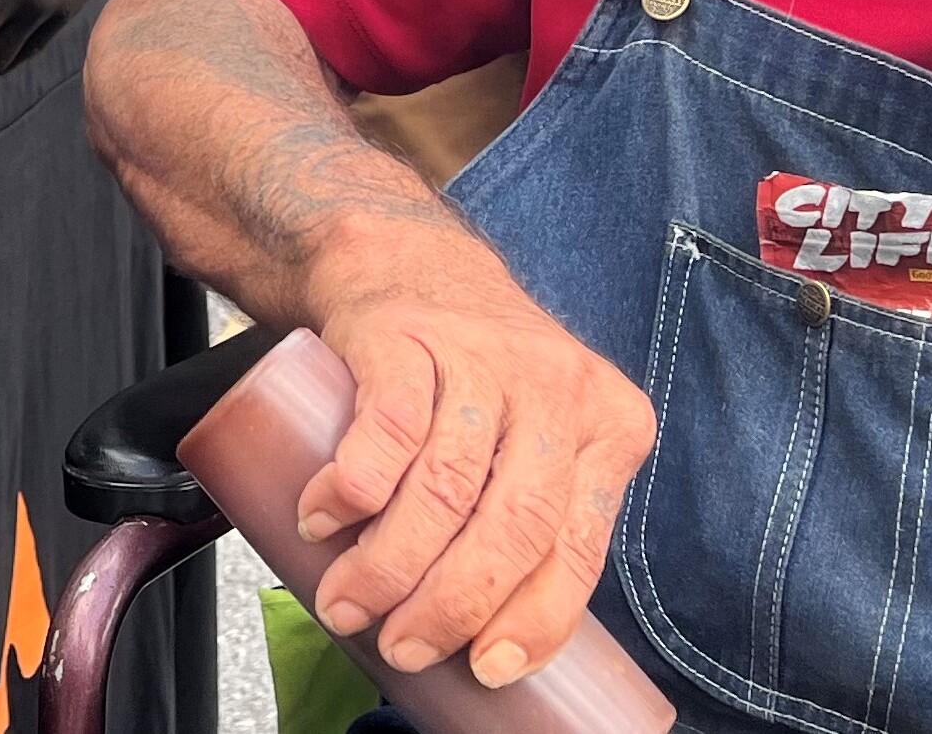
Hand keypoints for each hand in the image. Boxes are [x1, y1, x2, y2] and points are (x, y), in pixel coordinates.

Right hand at [299, 268, 655, 690]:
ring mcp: (485, 357)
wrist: (410, 262)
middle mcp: (559, 388)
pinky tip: (322, 521)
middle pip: (514, 524)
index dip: (534, 620)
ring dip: (389, 563)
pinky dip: (351, 489)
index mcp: (610, 427)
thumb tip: (488, 651)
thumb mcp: (539, 437)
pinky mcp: (411, 336)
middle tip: (401, 646)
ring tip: (347, 602)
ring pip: (447, 486)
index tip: (487, 669)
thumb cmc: (478, 382)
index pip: (579, 546)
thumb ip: (536, 521)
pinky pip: (388, 429)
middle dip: (452, 605)